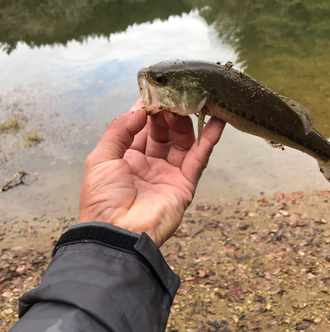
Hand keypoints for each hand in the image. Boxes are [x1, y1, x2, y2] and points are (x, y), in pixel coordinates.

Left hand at [79, 99, 224, 246]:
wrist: (117, 233)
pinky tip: (217, 119)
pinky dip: (209, 139)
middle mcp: (148, 165)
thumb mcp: (100, 158)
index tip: (156, 89)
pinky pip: (199, 158)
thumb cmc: (103, 199)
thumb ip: (119, 130)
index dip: (148, 110)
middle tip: (173, 95)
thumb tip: (140, 110)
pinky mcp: (185, 185)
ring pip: (182, 142)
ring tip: (189, 102)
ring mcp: (168, 175)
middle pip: (163, 132)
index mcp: (125, 159)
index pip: (141, 128)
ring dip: (185, 121)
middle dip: (167, 112)